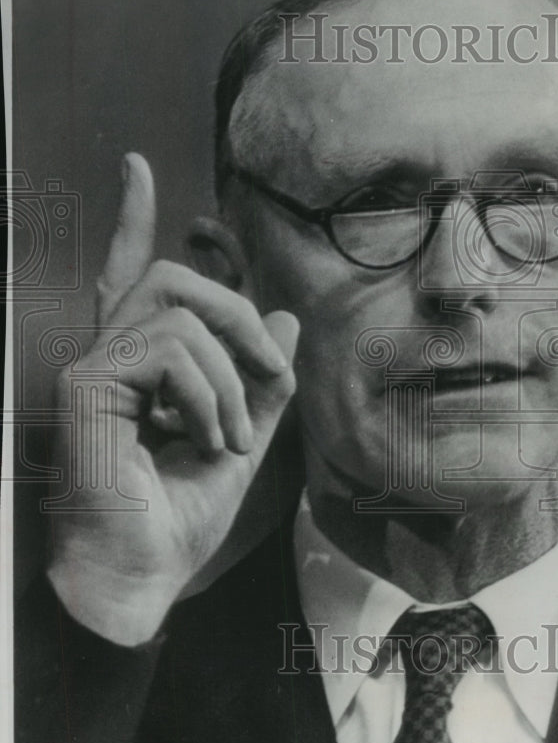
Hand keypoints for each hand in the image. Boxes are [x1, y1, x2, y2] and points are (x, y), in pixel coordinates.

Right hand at [47, 153, 298, 645]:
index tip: (138, 166)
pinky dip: (211, 394)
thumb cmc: (181, 517)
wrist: (141, 575)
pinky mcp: (88, 382)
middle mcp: (110, 355)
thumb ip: (262, 380)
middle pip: (172, 277)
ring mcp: (94, 366)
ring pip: (180, 308)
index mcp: (141, 366)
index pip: (136, 275)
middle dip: (237, 309)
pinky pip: (172, 349)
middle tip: (268, 367)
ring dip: (231, 370)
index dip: (137, 219)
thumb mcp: (242, 440)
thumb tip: (284, 316)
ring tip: (232, 432)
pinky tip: (207, 441)